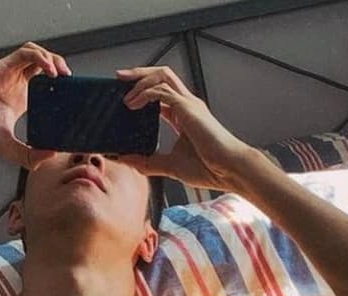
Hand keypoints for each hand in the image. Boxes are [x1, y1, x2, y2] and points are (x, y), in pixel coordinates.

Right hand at [0, 41, 67, 168]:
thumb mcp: (7, 148)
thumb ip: (29, 155)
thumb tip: (52, 156)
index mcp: (19, 101)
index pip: (45, 87)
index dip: (59, 88)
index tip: (72, 98)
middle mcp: (15, 85)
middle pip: (44, 67)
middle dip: (61, 69)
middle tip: (70, 82)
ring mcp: (9, 75)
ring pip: (37, 56)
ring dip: (53, 59)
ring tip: (62, 74)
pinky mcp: (1, 67)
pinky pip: (26, 53)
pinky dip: (40, 57)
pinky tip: (48, 70)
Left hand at [115, 66, 258, 189]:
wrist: (229, 170)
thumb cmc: (209, 169)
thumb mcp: (170, 166)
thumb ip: (147, 163)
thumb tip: (125, 160)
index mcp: (184, 115)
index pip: (161, 93)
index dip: (142, 90)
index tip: (125, 96)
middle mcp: (187, 104)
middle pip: (161, 75)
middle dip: (139, 73)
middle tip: (118, 77)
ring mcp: (188, 103)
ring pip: (161, 75)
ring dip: (140, 78)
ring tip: (123, 89)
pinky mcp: (187, 107)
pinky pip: (161, 90)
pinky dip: (144, 93)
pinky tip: (132, 103)